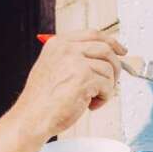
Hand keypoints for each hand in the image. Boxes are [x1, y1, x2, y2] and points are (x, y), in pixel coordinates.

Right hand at [12, 31, 126, 139]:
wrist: (32, 118)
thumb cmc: (41, 100)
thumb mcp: (52, 67)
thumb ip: (74, 58)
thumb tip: (103, 59)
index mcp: (58, 43)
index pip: (93, 34)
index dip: (111, 42)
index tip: (121, 51)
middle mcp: (67, 49)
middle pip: (106, 49)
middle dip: (115, 67)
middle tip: (112, 82)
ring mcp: (75, 62)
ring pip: (109, 69)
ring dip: (106, 87)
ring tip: (92, 99)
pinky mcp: (84, 79)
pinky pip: (107, 86)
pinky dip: (103, 98)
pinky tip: (90, 105)